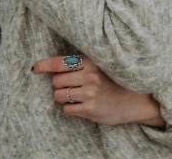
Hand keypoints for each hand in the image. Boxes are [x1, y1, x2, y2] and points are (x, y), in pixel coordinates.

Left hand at [33, 54, 163, 126]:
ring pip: (59, 95)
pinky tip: (82, 105)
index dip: (45, 65)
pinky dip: (71, 108)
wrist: (136, 99)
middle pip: (56, 80)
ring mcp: (90, 93)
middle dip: (60, 84)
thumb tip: (54, 67)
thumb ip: (81, 64)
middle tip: (72, 85)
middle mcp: (89, 76)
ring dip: (64, 97)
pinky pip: (67, 109)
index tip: (35, 68)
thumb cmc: (114, 81)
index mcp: (91, 61)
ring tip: (78, 95)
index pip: (60, 62)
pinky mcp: (90, 110)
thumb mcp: (100, 66)